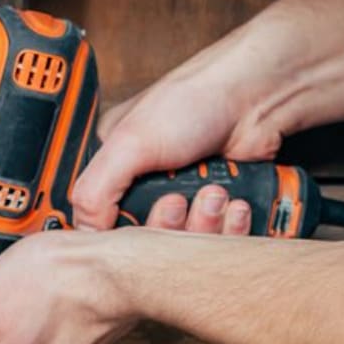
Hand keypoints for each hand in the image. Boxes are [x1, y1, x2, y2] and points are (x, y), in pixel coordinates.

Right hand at [70, 0, 343, 228]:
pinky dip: (231, 228)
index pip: (102, 223)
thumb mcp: (129, 141)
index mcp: (114, 165)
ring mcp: (187, 200)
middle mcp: (149, 186)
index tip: (137, 221)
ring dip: (205, 223)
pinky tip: (233, 202)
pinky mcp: (220, 211)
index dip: (122, 231)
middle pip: (149, 241)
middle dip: (169, 225)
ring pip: (187, 246)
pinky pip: (222, 242)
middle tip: (177, 199)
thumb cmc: (195, 99)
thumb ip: (94, 189)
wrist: (258, 97)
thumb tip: (85, 233)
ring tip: (213, 192)